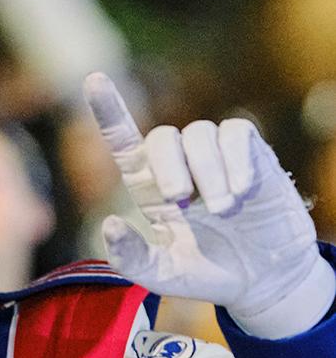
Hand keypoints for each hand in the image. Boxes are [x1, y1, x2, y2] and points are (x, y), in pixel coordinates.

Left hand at [83, 72, 334, 338]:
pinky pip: (237, 132)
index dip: (108, 108)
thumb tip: (110, 225)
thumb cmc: (206, 269)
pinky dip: (237, 159)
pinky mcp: (250, 152)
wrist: (264, 278)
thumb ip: (133, 257)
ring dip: (209, 173)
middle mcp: (177, 162)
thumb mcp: (165, 274)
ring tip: (222, 210)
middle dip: (168, 167)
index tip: (93, 79)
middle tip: (179, 201)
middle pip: (162, 137)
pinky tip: (243, 191)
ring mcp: (213, 154)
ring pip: (200, 134)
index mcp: (148, 183)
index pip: (121, 136)